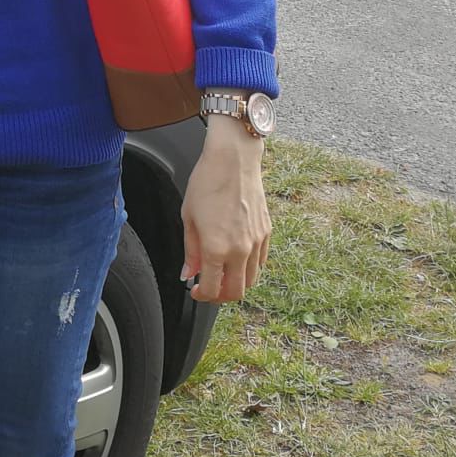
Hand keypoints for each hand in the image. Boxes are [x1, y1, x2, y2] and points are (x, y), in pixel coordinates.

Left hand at [180, 120, 270, 303]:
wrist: (234, 160)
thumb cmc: (207, 182)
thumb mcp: (188, 217)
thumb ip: (190, 251)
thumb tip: (189, 273)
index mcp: (216, 248)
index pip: (212, 290)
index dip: (201, 296)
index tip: (195, 291)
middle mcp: (240, 250)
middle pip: (236, 293)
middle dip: (220, 297)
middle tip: (208, 288)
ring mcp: (257, 243)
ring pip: (251, 281)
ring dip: (236, 285)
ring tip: (221, 275)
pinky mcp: (267, 234)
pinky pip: (260, 263)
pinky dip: (248, 269)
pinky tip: (235, 260)